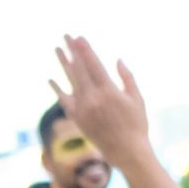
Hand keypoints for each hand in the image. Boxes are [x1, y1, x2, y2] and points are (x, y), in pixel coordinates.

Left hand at [50, 36, 151, 163]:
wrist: (127, 152)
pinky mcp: (78, 119)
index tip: (79, 38)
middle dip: (72, 51)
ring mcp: (83, 109)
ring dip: (63, 64)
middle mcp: (93, 99)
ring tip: (57, 49)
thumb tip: (117, 60)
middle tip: (65, 36)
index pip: (93, 65)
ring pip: (70, 81)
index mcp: (109, 92)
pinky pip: (64, 100)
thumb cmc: (137, 124)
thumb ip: (127, 78)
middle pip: (79, 69)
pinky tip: (51, 78)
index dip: (85, 50)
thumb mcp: (137, 99)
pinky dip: (57, 89)